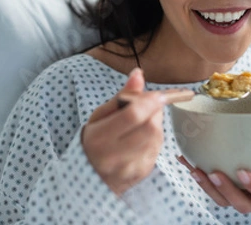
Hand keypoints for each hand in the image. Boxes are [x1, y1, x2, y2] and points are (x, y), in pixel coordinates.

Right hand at [81, 68, 166, 195]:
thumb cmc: (94, 140)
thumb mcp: (100, 115)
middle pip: (150, 127)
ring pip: (157, 137)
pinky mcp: (143, 173)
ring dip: (155, 124)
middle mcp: (115, 156)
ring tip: (141, 122)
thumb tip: (138, 74)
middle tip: (146, 107)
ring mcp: (131, 168)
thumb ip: (121, 96)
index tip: (157, 94)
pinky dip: (154, 138)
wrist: (91, 176)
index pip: (133, 116)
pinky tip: (142, 138)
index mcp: (100, 138)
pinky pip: (158, 149)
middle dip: (153, 112)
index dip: (149, 101)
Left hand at [177, 153, 250, 223]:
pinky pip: (209, 186)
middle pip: (239, 203)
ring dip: (206, 185)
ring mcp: (240, 196)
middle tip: (213, 173)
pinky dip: (196, 173)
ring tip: (194, 169)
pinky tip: (184, 158)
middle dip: (225, 190)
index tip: (243, 172)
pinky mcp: (226, 189)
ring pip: (221, 199)